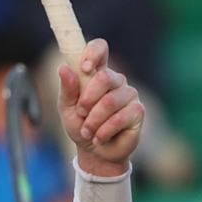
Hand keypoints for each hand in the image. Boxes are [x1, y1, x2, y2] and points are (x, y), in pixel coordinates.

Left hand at [60, 39, 142, 174]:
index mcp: (97, 73)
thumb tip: (64, 68)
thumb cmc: (81, 126)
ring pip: (110, 102)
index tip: (84, 68)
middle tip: (81, 114)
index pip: (100, 48)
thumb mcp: (66, 108)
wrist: (95, 153)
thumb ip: (67, 89)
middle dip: (88, 99)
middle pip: (105, 77)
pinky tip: (100, 138)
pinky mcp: (138, 111)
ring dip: (94, 121)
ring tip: (88, 131)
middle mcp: (116, 80)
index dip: (93, 53)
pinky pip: (120, 118)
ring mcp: (129, 94)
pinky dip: (104, 131)